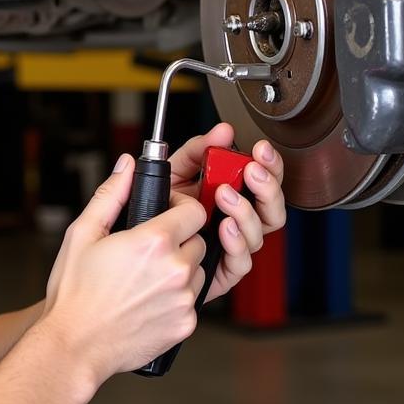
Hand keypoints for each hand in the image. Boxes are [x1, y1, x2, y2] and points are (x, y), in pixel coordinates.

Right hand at [42, 156, 207, 386]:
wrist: (75, 345)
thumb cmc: (75, 293)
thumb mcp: (83, 234)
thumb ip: (111, 194)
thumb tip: (127, 166)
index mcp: (153, 242)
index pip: (195, 210)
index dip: (181, 209)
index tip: (166, 215)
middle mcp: (176, 269)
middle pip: (199, 240)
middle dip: (180, 240)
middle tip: (149, 250)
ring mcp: (184, 299)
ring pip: (198, 270)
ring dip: (181, 268)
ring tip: (146, 277)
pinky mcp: (187, 324)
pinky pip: (193, 299)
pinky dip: (177, 297)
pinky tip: (148, 300)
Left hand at [167, 123, 286, 302]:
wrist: (132, 247)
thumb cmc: (154, 212)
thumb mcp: (172, 173)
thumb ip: (197, 151)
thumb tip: (223, 131)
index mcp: (230, 194)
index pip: (265, 179)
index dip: (270, 164)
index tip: (260, 150)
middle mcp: (236, 220)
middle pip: (271, 208)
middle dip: (267, 187)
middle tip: (251, 171)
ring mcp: (231, 246)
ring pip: (260, 233)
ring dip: (246, 210)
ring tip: (224, 195)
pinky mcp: (222, 271)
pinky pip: (241, 261)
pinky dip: (236, 242)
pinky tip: (225, 227)